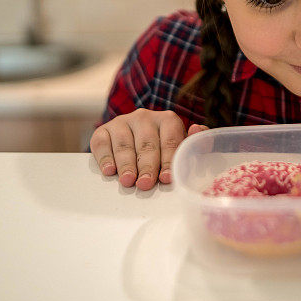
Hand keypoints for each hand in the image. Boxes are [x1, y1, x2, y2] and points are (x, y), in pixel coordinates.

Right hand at [89, 109, 208, 190]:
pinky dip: (105, 157)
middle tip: (146, 184)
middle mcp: (144, 117)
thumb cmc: (162, 149)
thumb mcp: (180, 146)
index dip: (168, 161)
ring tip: (128, 180)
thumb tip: (198, 129)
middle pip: (147, 144)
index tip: (166, 178)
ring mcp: (122, 122)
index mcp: (168, 120)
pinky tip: (110, 171)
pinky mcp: (103, 130)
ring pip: (125, 144)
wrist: (132, 141)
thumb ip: (193, 141)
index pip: (170, 141)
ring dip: (126, 164)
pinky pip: (103, 143)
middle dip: (147, 166)